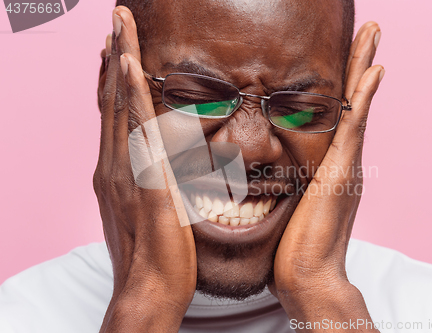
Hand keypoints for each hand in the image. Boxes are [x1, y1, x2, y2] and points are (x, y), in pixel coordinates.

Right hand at [94, 7, 195, 331]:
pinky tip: (127, 64)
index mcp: (118, 170)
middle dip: (114, 57)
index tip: (118, 50)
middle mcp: (114, 164)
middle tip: (114, 21)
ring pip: (118, 104)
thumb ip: (156, 181)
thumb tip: (166, 163)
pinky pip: (134, 127)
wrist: (149, 286)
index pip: (114, 115)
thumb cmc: (155, 252)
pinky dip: (129, 93)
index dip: (115, 80)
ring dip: (119, 61)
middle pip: (111, 100)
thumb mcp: (155, 208)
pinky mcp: (142, 177)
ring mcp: (124, 169)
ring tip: (118, 24)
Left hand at [270, 22, 383, 330]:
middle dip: (359, 66)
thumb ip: (286, 182)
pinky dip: (364, 97)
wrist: (307, 276)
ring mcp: (345, 166)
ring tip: (373, 35)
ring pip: (357, 107)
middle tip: (369, 31)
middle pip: (354, 104)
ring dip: (364, 69)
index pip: (340, 117)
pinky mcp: (340, 174)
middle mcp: (343, 162)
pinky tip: (374, 70)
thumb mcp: (287, 205)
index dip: (345, 87)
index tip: (348, 59)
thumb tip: (264, 170)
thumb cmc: (294, 246)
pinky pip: (354, 126)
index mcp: (330, 167)